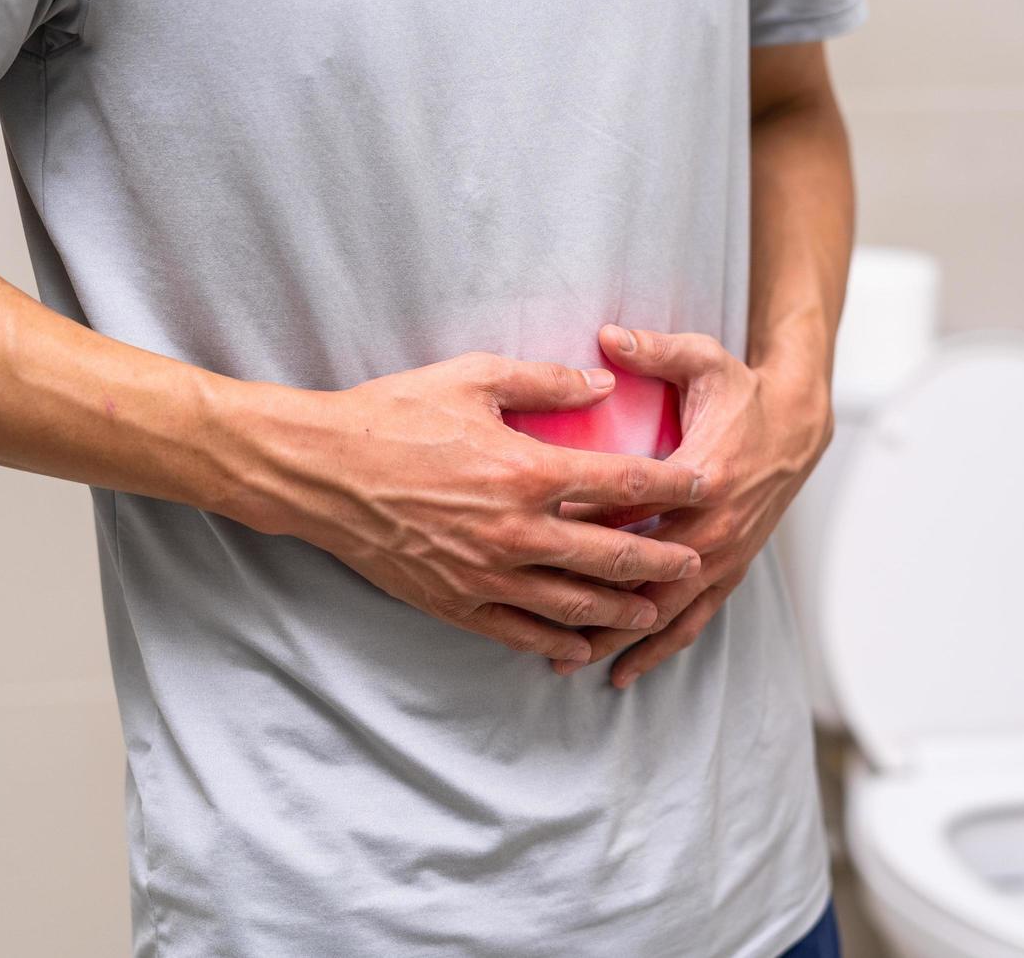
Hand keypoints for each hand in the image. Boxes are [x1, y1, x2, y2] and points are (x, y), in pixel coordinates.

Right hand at [239, 352, 706, 662]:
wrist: (319, 472)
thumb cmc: (393, 416)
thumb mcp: (473, 378)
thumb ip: (546, 382)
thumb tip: (603, 383)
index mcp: (528, 471)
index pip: (622, 482)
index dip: (671, 484)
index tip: (704, 485)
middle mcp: (516, 530)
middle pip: (611, 554)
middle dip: (660, 560)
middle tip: (695, 560)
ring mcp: (486, 573)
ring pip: (573, 603)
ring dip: (620, 609)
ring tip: (653, 610)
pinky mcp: (455, 601)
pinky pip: (519, 632)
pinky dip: (556, 642)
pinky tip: (582, 646)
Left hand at [552, 325, 831, 686]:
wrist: (800, 424)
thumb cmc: (742, 391)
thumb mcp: (705, 359)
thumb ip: (655, 349)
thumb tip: (606, 334)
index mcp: (701, 476)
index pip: (630, 511)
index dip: (581, 531)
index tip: (532, 546)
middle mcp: (714, 526)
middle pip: (642, 577)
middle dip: (590, 606)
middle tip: (533, 623)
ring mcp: (725, 554)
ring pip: (665, 610)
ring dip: (617, 639)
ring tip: (568, 665)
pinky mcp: (730, 569)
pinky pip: (693, 618)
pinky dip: (659, 648)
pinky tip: (624, 672)